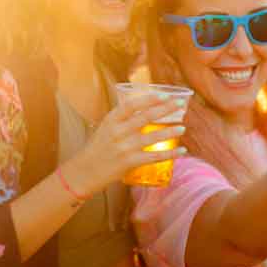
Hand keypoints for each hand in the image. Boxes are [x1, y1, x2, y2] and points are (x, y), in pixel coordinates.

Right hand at [64, 94, 186, 194]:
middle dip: (165, 109)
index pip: (132, 104)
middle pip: (146, 117)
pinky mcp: (130, 162)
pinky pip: (155, 156)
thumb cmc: (98, 148)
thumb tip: (146, 107)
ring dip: (170, 132)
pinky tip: (182, 151)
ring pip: (153, 137)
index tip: (164, 94)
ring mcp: (124, 147)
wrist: (84, 172)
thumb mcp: (106, 128)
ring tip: (182, 128)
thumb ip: (123, 119)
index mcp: (111, 120)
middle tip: (180, 104)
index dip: (149, 98)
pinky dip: (170, 154)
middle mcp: (118, 132)